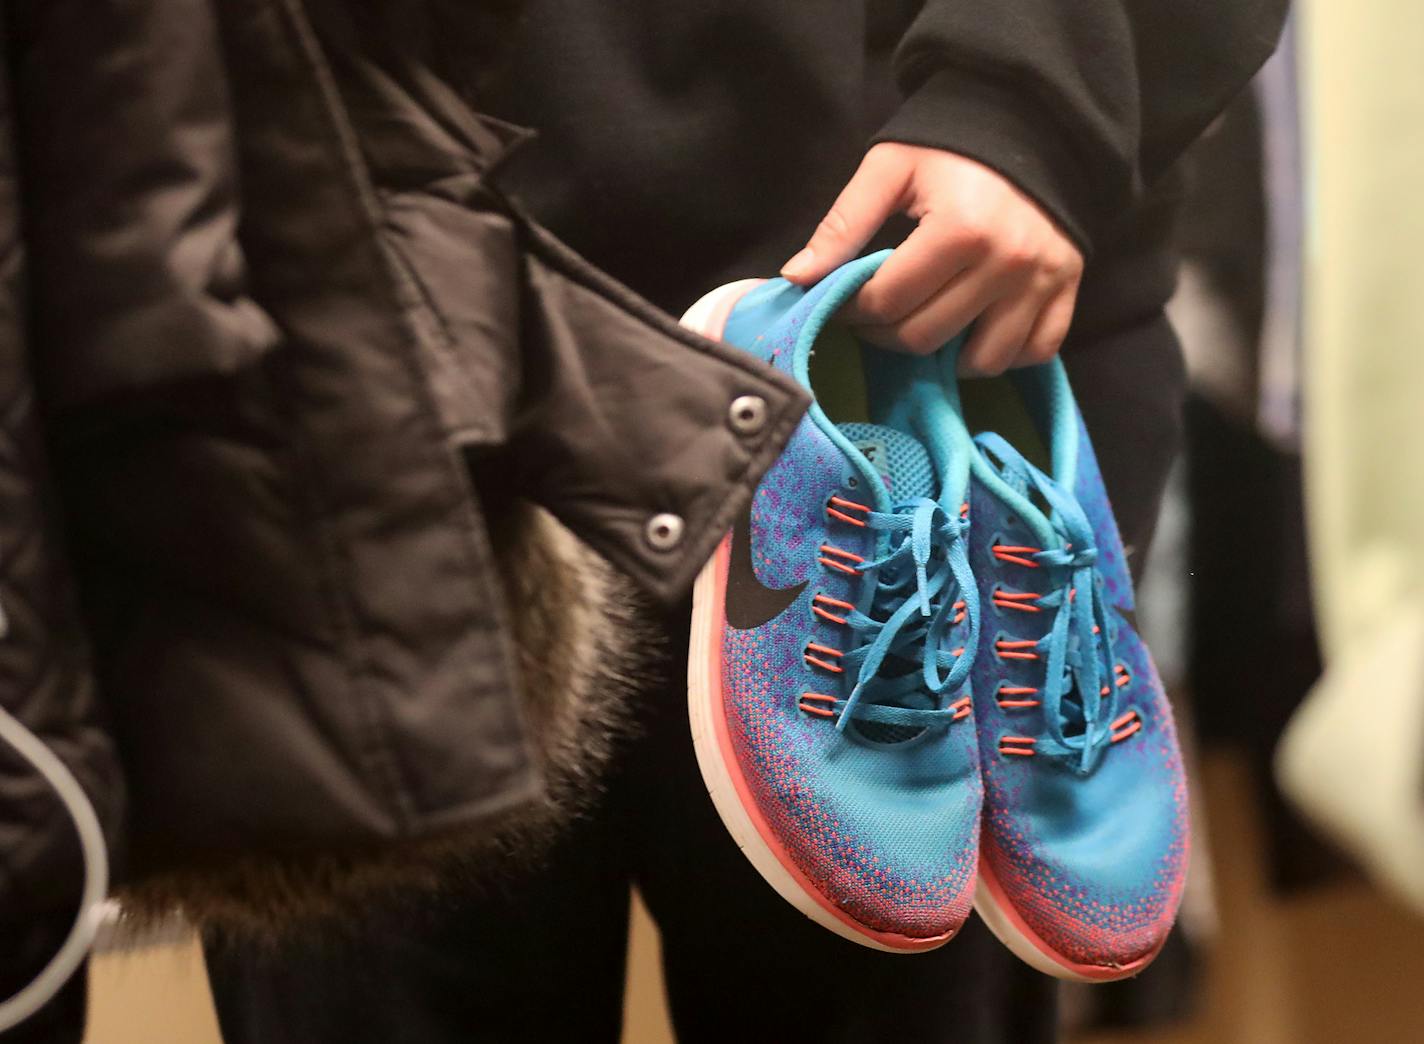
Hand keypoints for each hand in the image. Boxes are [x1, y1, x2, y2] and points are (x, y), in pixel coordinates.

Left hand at [781, 143, 1083, 375]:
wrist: (1031, 122)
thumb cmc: (950, 147)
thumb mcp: (889, 169)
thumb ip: (842, 224)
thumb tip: (796, 277)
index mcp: (960, 229)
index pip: (888, 301)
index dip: (853, 310)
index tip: (843, 300)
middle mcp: (1007, 262)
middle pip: (926, 335)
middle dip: (886, 334)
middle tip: (875, 314)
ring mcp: (1042, 279)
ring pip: (983, 359)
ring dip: (944, 355)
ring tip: (923, 324)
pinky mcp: (1068, 287)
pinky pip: (1037, 350)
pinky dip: (1003, 355)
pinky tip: (974, 334)